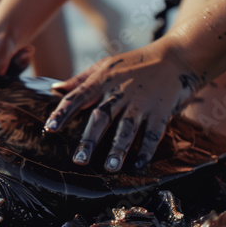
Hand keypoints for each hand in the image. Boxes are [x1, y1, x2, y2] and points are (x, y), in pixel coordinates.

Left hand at [44, 40, 203, 170]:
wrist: (176, 57)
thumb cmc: (135, 63)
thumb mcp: (105, 65)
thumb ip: (80, 79)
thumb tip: (54, 89)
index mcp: (102, 80)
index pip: (77, 97)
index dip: (62, 112)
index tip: (49, 128)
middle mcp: (120, 92)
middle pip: (102, 117)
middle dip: (90, 139)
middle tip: (79, 160)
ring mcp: (141, 102)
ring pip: (127, 127)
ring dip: (119, 149)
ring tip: (110, 168)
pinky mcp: (161, 110)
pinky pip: (153, 132)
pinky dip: (146, 149)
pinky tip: (138, 165)